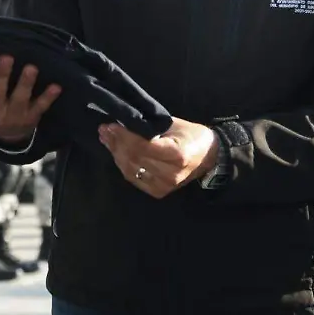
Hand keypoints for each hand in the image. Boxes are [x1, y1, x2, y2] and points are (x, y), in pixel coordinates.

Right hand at [0, 55, 61, 142]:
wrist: (5, 137)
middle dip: (1, 75)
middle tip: (7, 57)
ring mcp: (14, 115)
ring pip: (19, 98)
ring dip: (26, 83)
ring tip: (32, 68)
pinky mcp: (31, 118)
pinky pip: (41, 107)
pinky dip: (48, 97)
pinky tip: (56, 86)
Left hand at [99, 118, 219, 198]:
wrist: (209, 157)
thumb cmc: (193, 135)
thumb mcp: (174, 124)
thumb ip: (149, 125)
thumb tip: (123, 122)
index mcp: (177, 154)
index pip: (142, 146)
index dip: (123, 136)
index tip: (110, 125)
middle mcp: (170, 173)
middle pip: (134, 158)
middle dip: (116, 143)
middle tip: (104, 130)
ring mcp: (164, 185)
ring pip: (131, 170)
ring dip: (116, 154)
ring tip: (107, 139)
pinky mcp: (159, 192)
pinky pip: (134, 178)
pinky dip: (123, 165)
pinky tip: (116, 153)